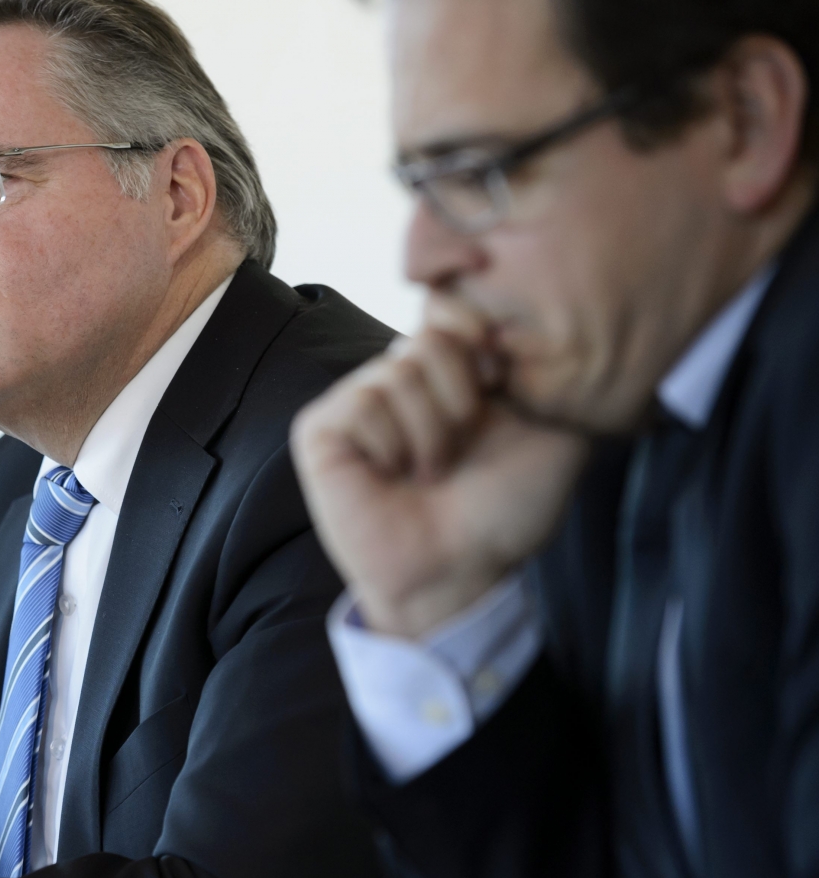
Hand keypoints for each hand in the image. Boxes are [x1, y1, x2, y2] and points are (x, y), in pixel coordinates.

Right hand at [291, 325, 587, 637]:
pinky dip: (390, 446)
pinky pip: (361, 404)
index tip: (498, 389)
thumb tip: (508, 324)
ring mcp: (356, 401)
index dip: (482, 343)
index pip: (455, 307)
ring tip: (428, 472)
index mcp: (450, 369)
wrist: (462, 570)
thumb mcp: (556, 432)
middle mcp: (400, 377)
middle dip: (461, 398)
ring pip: (396, 372)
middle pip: (430, 336)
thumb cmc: (506, 509)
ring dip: (429, 434)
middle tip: (459, 449)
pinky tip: (391, 476)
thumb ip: (547, 369)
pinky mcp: (320, 429)